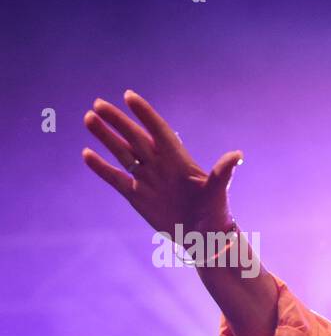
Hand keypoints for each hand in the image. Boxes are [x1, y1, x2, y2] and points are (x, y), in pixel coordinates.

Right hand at [82, 90, 242, 237]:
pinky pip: (115, 178)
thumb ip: (222, 172)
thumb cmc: (217, 215)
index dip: (145, 114)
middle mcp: (161, 166)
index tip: (129, 96)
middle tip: (98, 103)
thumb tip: (238, 155)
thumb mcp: (218, 192)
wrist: (206, 239)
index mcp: (179, 161)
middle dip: (118, 121)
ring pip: (122, 153)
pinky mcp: (137, 196)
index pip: (159, 131)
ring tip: (89, 118)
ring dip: (106, 138)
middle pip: (135, 138)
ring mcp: (147, 180)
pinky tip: (87, 153)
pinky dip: (101, 168)